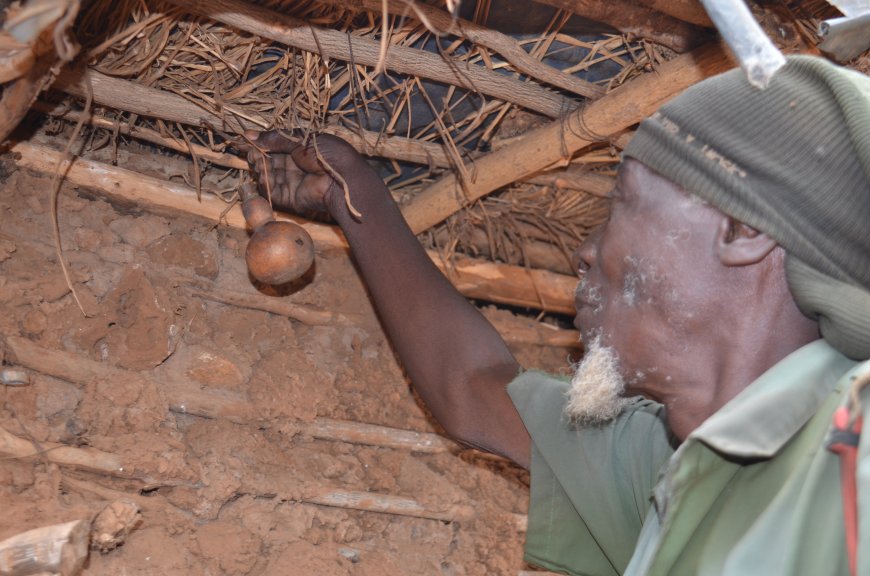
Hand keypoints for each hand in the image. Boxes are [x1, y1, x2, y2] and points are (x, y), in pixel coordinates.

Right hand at [241, 130, 360, 219]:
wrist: (342, 178)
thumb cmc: (327, 154)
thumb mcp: (299, 139)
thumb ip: (274, 138)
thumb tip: (248, 135)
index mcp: (299, 149)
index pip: (273, 146)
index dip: (258, 143)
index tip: (241, 140)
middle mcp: (294, 166)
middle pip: (268, 161)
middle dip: (257, 155)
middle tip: (252, 152)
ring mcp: (292, 182)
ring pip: (267, 176)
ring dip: (260, 168)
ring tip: (257, 160)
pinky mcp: (290, 199)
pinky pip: (272, 192)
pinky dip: (265, 183)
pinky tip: (263, 175)